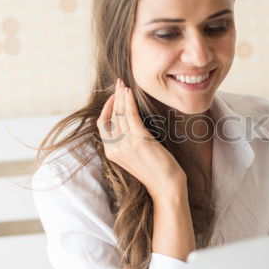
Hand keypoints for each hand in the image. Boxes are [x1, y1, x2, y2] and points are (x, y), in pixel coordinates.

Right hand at [98, 79, 185, 198]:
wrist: (166, 186)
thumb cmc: (155, 170)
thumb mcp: (135, 155)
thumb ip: (126, 141)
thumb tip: (127, 121)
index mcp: (111, 153)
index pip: (102, 124)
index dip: (107, 107)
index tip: (114, 96)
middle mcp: (115, 148)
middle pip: (110, 116)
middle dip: (114, 97)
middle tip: (119, 82)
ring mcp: (125, 144)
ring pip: (119, 113)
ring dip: (121, 96)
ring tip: (124, 85)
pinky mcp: (139, 140)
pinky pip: (130, 115)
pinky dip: (129, 101)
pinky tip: (130, 93)